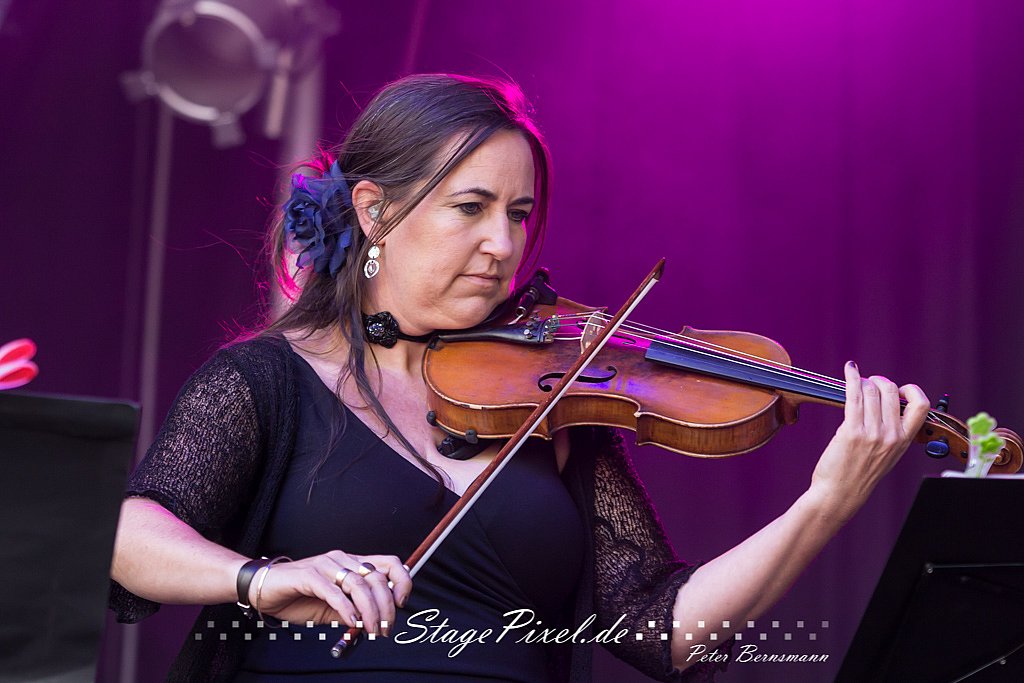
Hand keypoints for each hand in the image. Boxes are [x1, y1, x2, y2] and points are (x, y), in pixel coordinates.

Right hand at [248, 551, 411, 635]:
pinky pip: (334, 592)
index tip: (402, 604)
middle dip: (386, 606)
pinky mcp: (309, 575)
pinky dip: (346, 608)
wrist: (263, 589)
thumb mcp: (333, 607)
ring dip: (369, 610)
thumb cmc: (298, 596)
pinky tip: (351, 621)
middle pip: (376, 578)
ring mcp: (325, 565)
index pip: (388, 563)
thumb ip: (354, 609)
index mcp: (351, 563)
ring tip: (371, 628)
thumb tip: (375, 621)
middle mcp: (342, 560)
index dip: (401, 581)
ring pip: (358, 584)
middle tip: (385, 627)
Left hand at [809, 361, 929, 520]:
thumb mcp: (886, 455)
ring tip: (855, 382)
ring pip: (872, 391)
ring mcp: (872, 433)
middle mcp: (892, 436)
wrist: (840, 494)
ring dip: (862, 381)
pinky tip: (849, 370)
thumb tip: (883, 406)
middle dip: (879, 381)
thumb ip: (890, 433)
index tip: (898, 388)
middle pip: (891, 391)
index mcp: (904, 441)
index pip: (921, 406)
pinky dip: (851, 378)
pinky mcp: (852, 431)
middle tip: (868, 383)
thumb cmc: (858, 475)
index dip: (911, 390)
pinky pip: (854, 395)